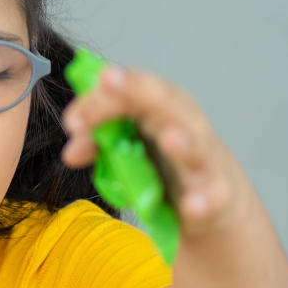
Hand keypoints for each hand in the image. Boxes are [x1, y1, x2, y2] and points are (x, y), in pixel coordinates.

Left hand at [59, 65, 254, 236]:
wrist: (211, 202)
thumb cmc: (165, 166)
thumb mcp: (129, 150)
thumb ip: (99, 143)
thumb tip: (70, 153)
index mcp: (159, 108)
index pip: (129, 90)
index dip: (100, 98)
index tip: (72, 122)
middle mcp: (184, 126)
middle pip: (165, 101)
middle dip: (137, 89)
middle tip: (107, 81)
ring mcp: (204, 160)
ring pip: (197, 147)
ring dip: (184, 143)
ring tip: (170, 141)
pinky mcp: (218, 196)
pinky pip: (213, 197)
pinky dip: (203, 201)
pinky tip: (192, 206)